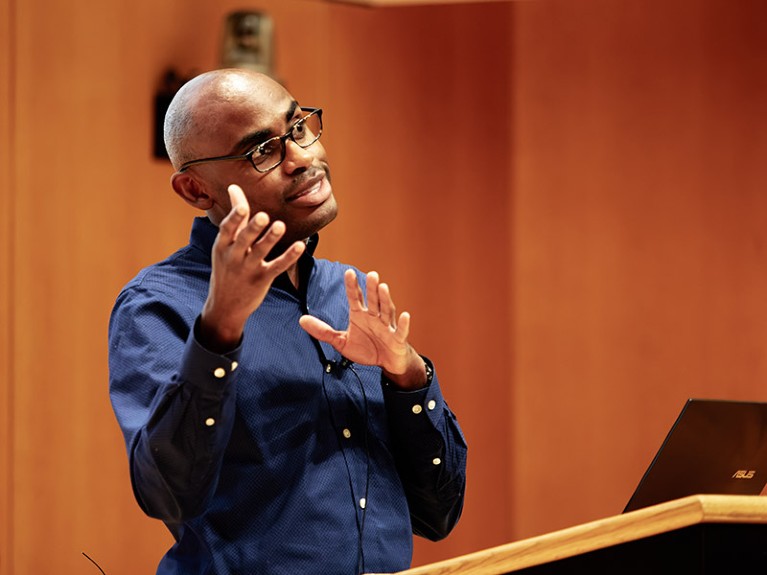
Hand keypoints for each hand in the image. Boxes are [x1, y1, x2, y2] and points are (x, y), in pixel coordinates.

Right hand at [199, 184, 304, 351]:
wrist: (225, 307)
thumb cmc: (226, 268)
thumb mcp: (224, 245)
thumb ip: (235, 218)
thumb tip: (234, 187)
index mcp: (222, 246)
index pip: (227, 230)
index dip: (234, 217)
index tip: (243, 206)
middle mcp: (234, 257)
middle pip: (244, 240)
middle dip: (252, 229)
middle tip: (263, 216)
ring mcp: (248, 270)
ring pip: (260, 252)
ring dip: (270, 239)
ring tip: (280, 226)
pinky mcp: (262, 280)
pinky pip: (277, 267)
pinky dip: (289, 257)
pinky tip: (300, 246)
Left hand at [299, 269, 427, 389]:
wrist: (386, 363)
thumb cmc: (366, 349)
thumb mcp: (341, 342)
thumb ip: (323, 331)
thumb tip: (301, 320)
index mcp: (360, 315)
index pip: (355, 298)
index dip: (352, 286)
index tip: (348, 273)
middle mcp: (375, 317)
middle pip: (373, 301)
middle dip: (372, 289)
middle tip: (371, 274)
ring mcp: (387, 327)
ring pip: (387, 311)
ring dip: (385, 299)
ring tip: (383, 287)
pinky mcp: (397, 339)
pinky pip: (401, 331)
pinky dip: (404, 324)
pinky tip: (405, 315)